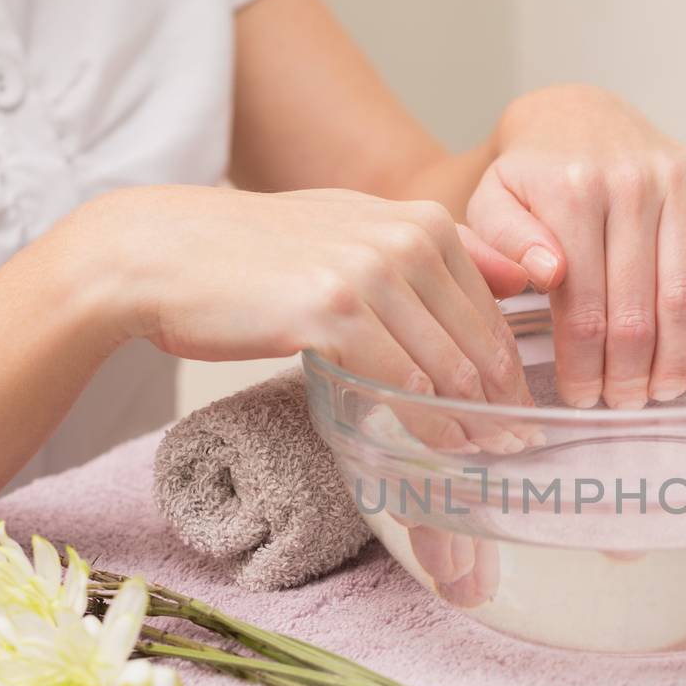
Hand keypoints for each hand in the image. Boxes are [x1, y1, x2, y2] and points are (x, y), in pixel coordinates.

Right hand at [68, 185, 533, 448]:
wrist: (163, 252)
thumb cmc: (257, 255)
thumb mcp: (355, 230)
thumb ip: (432, 252)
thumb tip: (518, 276)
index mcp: (422, 220)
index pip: (491, 312)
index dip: (512, 374)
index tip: (522, 419)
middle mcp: (406, 239)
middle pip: (479, 343)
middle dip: (503, 407)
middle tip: (519, 454)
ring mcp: (370, 272)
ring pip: (446, 367)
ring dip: (472, 424)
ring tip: (488, 464)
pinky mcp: (333, 310)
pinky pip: (401, 382)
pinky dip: (427, 424)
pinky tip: (440, 451)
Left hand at [467, 86, 685, 409]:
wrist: (575, 117)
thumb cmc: (532, 177)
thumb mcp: (490, 204)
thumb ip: (502, 244)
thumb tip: (548, 272)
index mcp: (570, 193)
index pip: (583, 309)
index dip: (584, 367)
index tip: (581, 398)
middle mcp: (628, 182)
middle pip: (636, 311)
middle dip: (629, 374)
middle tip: (622, 403)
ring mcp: (676, 180)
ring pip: (684, 295)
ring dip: (676, 358)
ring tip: (661, 390)